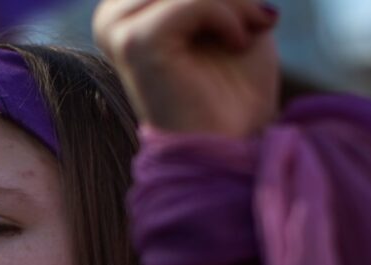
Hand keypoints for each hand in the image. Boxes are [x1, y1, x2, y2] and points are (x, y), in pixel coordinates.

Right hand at [94, 0, 279, 136]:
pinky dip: (228, 16)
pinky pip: (190, 1)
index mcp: (126, 7)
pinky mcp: (134, 44)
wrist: (233, 144)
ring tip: (252, 30)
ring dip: (233, 0)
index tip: (252, 13)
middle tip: (259, 19)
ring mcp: (116, 30)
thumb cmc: (235, 87)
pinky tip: (238, 43)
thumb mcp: (233, 11)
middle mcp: (111, 15)